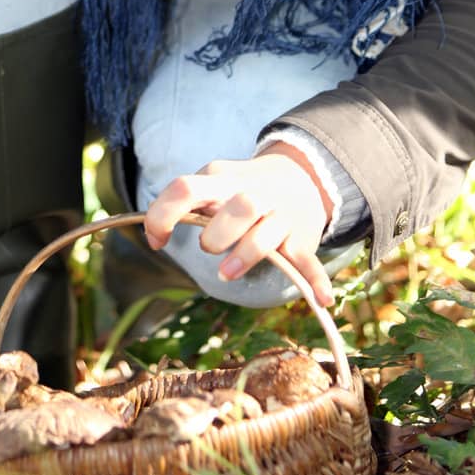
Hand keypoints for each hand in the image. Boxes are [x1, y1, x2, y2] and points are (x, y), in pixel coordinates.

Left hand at [143, 148, 334, 306]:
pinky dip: (315, 279)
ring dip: (247, 253)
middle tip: (208, 248)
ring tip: (226, 273)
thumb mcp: (212, 183)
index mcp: (221, 182)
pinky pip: (309, 260)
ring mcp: (279, 216)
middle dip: (218, 232)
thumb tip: (152, 236)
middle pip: (239, 206)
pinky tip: (321, 300)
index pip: (186, 188)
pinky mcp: (301, 238)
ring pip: (267, 230)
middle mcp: (252, 195)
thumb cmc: (239, 189)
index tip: (156, 241)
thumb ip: (183, 203)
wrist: (299, 175)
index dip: (163, 214)